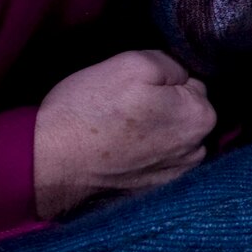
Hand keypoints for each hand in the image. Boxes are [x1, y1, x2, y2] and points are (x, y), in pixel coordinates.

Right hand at [32, 50, 216, 217]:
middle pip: (186, 110)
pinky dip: (145, 151)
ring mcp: (177, 173)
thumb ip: (171, 63)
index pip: (193, 82)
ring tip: (121, 127)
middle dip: (164, 103)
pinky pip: (157, 158)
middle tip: (127, 104)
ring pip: (172, 134)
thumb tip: (182, 73)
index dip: (164, 79)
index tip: (137, 86)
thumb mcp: (133, 63)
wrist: (51, 161)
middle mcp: (197, 149)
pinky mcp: (154, 188)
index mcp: (201, 117)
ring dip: (155, 128)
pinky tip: (119, 147)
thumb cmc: (91, 109)